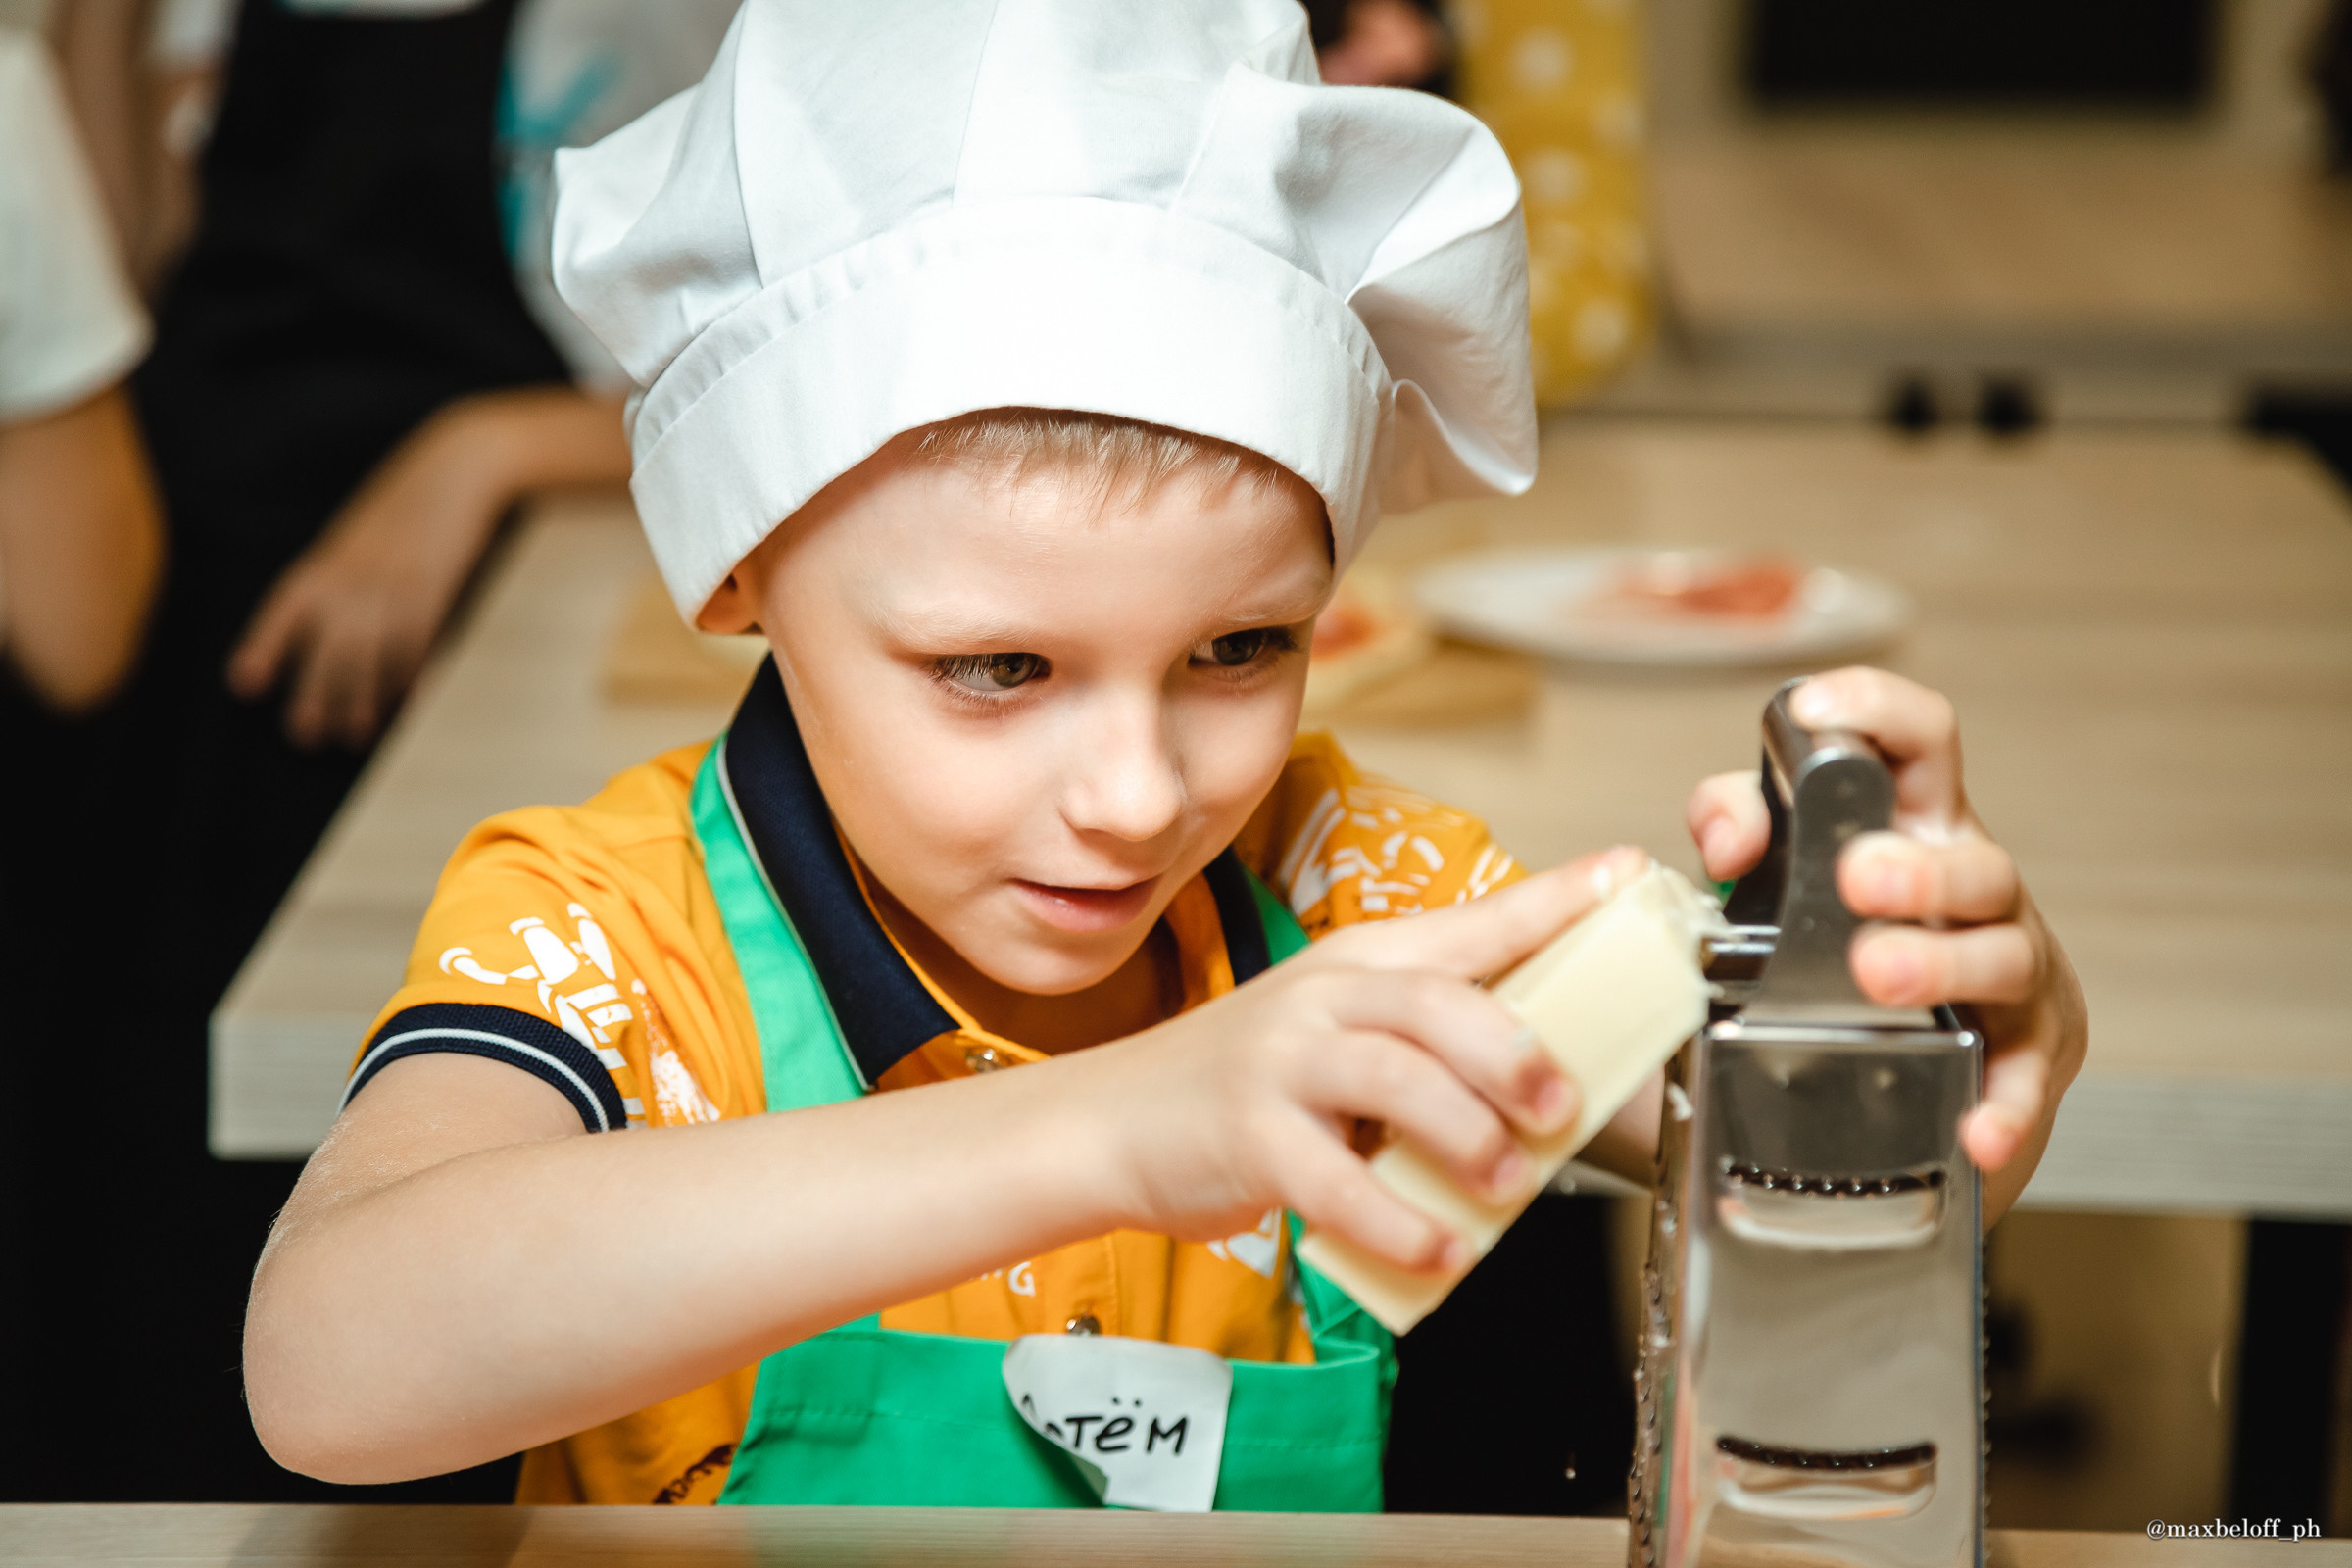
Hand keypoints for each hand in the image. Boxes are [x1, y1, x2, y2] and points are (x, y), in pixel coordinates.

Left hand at [226, 389, 627, 748]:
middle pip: (325, 648)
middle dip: (313, 695)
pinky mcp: (434, 593)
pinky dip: (410, 677)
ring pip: (367, 657)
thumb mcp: (359, 538)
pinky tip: (407, 700)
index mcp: (326, 562)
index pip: (283, 611)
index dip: (264, 648)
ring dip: (360, 700)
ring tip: (356, 732)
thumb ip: (339, 579)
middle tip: (306, 734)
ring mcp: (394, 587)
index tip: (245, 685)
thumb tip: (326, 631)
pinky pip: (415, 646)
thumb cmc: (406, 506)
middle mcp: (353, 578)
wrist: (455, 470)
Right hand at [1085, 846, 1651, 1274]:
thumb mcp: (1334, 1035)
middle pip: (1437, 1001)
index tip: (1625, 876)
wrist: (1112, 1123)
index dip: (1553, 900)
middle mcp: (1322, 998)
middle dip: (1513, 1051)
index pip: (1471, 922)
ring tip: (1504, 1182)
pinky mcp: (1250, 1138)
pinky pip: (1337, 1181)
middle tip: (1561, 1104)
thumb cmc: (1246, 1085)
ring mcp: (1282, 1063)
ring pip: (1395, 1077)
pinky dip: (1401, 1222)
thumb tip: (1554, 1081)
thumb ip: (1427, 1046)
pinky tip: (1441, 1249)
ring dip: (1467, 1135)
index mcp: (1360, 964)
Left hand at [1686, 668, 2087, 1219]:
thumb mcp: (1772, 879)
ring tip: (1877, 975)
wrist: (1890, 1083)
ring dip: (1943, 964)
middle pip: (1973, 859)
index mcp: (1914, 830)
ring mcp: (2011, 972)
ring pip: (2004, 955)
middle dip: (1918, 867)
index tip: (1815, 712)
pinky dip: (2003, 1105)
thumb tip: (1726, 837)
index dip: (1876, 712)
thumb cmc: (1833, 956)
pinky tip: (1977, 1129)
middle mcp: (1973, 891)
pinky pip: (2022, 1082)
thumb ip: (1733, 829)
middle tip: (1856, 877)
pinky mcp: (2026, 1058)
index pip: (1917, 743)